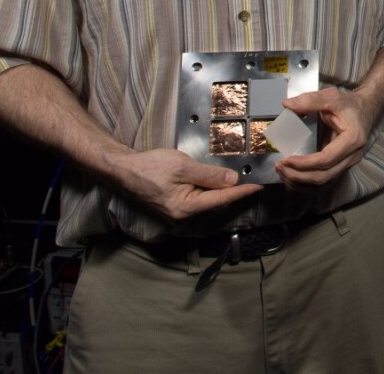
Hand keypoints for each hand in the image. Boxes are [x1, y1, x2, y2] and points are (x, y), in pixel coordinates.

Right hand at [115, 148, 262, 220]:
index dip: (241, 192)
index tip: (258, 188)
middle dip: (235, 194)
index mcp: (185, 208)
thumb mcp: (183, 167)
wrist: (125, 170)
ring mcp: (178, 214)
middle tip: (254, 184)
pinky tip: (219, 186)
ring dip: (223, 194)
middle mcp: (183, 216)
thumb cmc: (151, 167)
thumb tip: (232, 180)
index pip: (221, 199)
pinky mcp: (176, 208)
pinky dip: (211, 194)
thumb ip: (209, 175)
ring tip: (242, 185)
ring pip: (208, 204)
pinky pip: (199, 202)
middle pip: (216, 204)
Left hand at [274, 86, 373, 187]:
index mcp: (352, 140)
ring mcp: (348, 164)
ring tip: (282, 173)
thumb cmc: (349, 104)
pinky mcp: (342, 167)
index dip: (304, 163)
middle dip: (298, 176)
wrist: (366, 109)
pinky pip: (324, 182)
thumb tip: (287, 105)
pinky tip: (292, 178)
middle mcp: (352, 156)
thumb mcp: (332, 97)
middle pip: (323, 176)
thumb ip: (310, 100)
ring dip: (300, 182)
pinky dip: (306, 184)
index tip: (285, 160)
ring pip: (323, 183)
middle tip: (278, 167)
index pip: (325, 160)